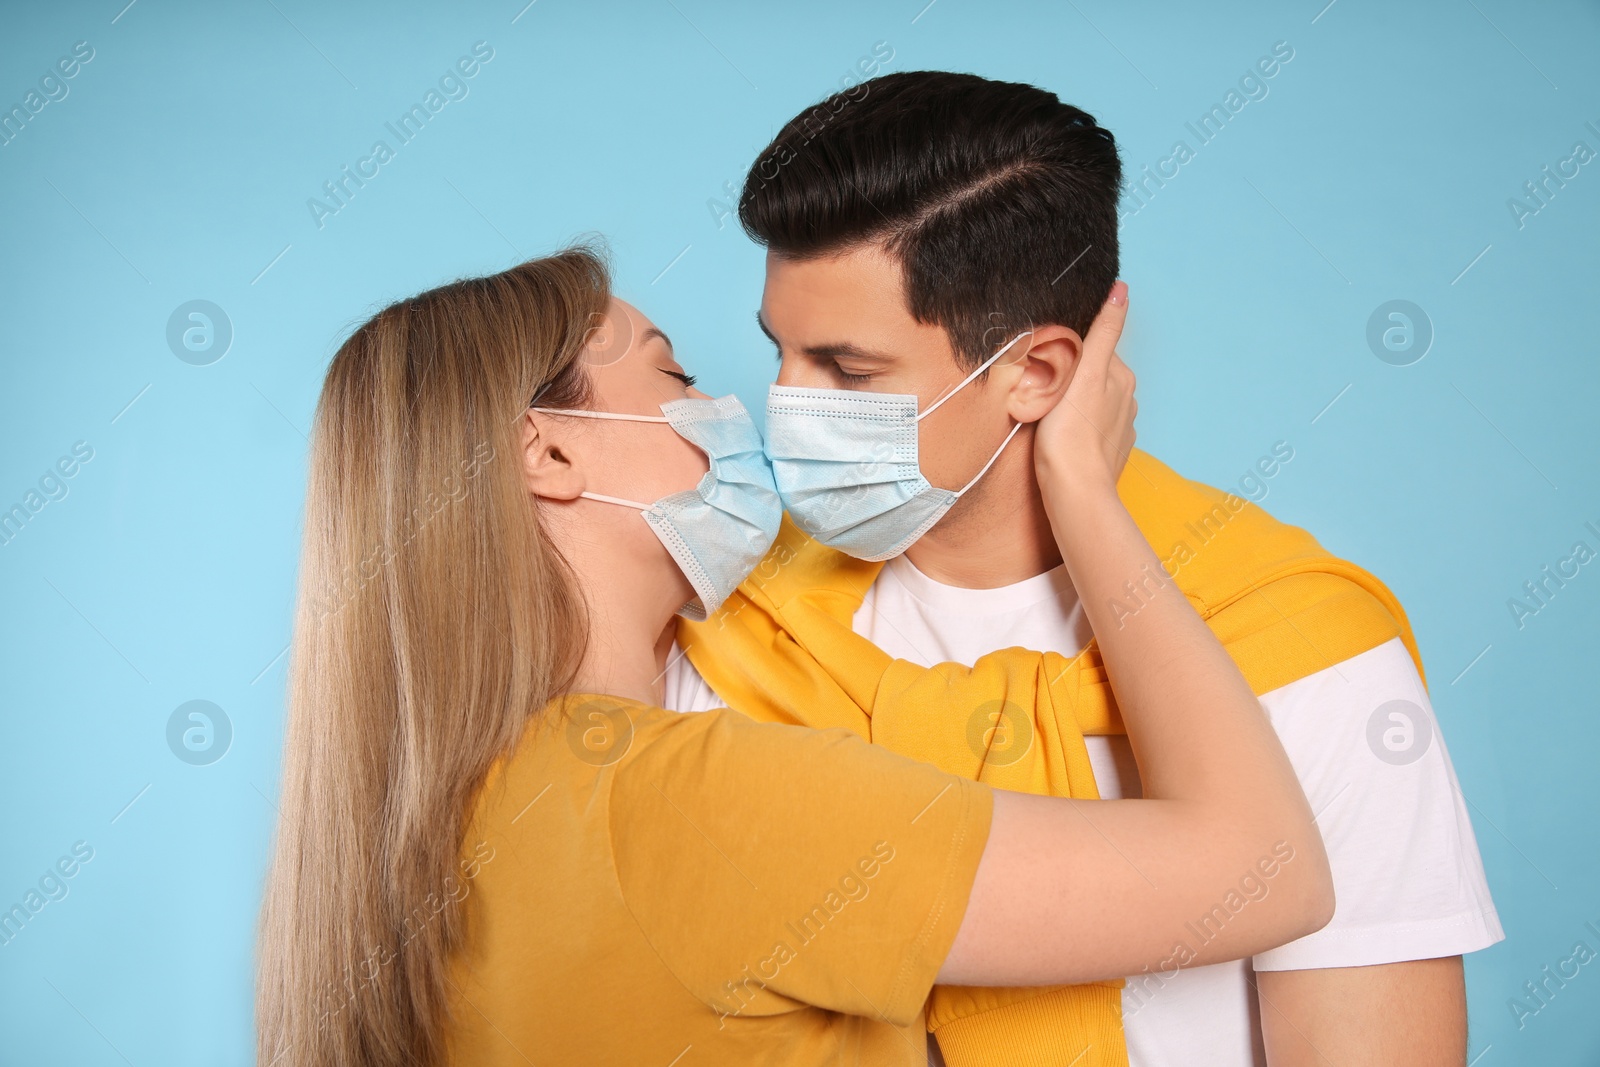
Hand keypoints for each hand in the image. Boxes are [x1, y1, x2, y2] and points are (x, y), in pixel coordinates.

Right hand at [1033, 281, 1134, 496]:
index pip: (1093, 350)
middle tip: (1044, 388)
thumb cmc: (1071, 433)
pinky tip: (1063, 436)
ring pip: (1093, 403)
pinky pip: (1093, 429)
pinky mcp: (1110, 453)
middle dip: (1073, 377)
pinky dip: (1080, 428)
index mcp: (1121, 377)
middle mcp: (1127, 400)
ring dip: (1075, 403)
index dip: (1069, 353)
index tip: (1048, 362)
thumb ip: (1103, 331)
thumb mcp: (1086, 372)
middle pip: (1094, 375)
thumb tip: (1121, 290)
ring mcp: (1120, 428)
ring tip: (1051, 413)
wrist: (1074, 491)